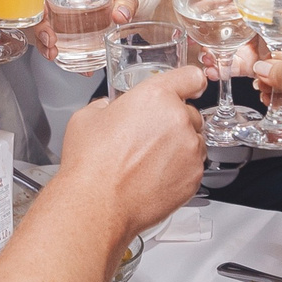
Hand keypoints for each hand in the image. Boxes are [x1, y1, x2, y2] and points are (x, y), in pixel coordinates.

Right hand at [54, 64, 209, 237]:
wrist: (97, 205)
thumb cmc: (91, 164)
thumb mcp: (87, 117)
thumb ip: (108, 105)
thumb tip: (110, 109)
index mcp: (155, 97)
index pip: (190, 76)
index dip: (189, 82)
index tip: (189, 87)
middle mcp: (178, 120)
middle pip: (189, 113)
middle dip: (173, 121)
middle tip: (147, 136)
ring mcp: (189, 150)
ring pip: (193, 140)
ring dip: (178, 146)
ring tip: (148, 160)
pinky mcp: (193, 177)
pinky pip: (192, 166)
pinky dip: (179, 169)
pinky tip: (153, 175)